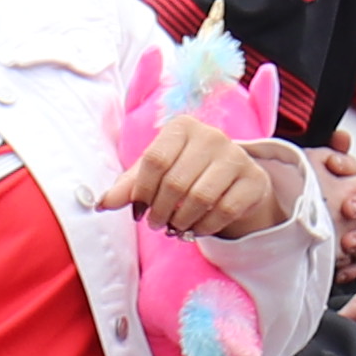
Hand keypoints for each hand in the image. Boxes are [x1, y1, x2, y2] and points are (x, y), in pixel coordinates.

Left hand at [103, 121, 287, 242]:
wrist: (232, 177)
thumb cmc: (184, 171)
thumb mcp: (155, 173)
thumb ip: (128, 186)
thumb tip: (102, 203)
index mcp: (182, 127)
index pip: (155, 160)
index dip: (141, 191)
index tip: (137, 211)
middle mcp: (212, 136)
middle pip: (176, 182)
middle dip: (160, 211)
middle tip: (155, 224)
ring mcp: (237, 156)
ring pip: (200, 198)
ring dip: (181, 221)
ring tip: (173, 227)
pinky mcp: (254, 180)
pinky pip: (225, 210)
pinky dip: (204, 226)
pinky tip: (195, 229)